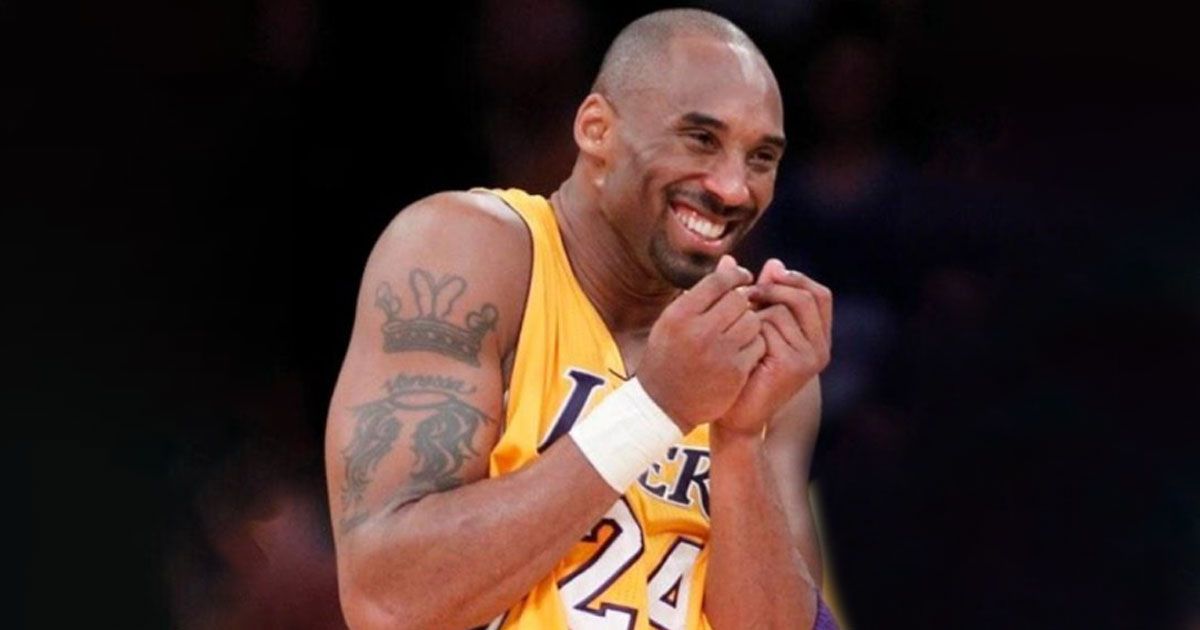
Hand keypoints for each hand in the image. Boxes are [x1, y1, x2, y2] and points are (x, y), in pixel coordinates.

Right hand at [639, 255, 765, 432]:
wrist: (662, 405)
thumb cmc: (667, 357)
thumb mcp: (673, 321)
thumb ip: (701, 293)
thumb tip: (730, 261)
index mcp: (680, 314)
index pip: (719, 281)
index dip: (736, 275)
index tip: (743, 278)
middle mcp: (699, 331)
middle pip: (739, 300)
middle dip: (743, 302)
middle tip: (739, 310)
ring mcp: (719, 352)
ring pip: (752, 321)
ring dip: (750, 323)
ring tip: (739, 331)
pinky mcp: (734, 372)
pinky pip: (758, 345)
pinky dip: (754, 345)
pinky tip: (742, 350)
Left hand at [717, 259, 831, 436]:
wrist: (735, 416)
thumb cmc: (743, 370)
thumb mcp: (759, 327)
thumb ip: (767, 296)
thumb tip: (773, 261)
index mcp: (817, 337)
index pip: (819, 294)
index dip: (795, 278)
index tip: (769, 273)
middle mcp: (820, 348)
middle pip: (803, 296)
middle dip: (771, 289)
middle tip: (746, 295)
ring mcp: (809, 358)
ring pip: (782, 310)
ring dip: (755, 313)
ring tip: (738, 329)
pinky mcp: (793, 365)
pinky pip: (769, 327)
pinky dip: (749, 330)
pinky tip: (739, 345)